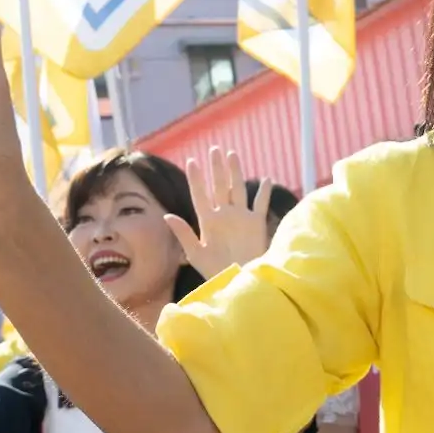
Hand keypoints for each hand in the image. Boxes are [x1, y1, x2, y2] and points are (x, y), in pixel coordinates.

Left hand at [170, 149, 275, 280]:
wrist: (238, 283)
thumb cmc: (215, 272)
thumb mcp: (196, 254)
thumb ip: (184, 234)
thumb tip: (167, 215)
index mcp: (208, 221)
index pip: (200, 195)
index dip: (196, 179)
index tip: (192, 161)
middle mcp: (224, 215)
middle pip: (220, 186)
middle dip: (216, 168)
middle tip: (214, 149)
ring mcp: (241, 218)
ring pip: (238, 189)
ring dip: (236, 172)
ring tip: (232, 154)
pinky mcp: (257, 224)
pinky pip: (260, 205)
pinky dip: (264, 193)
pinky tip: (266, 179)